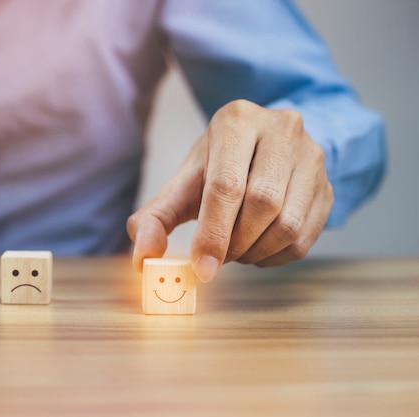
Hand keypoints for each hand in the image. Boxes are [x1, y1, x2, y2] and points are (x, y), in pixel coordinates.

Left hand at [127, 99, 333, 280]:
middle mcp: (281, 129)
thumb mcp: (182, 183)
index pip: (227, 184)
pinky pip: (306, 237)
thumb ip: (155, 218)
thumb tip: (144, 258)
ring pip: (288, 223)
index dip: (213, 233)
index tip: (202, 267)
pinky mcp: (329, 185)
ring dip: (256, 252)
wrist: (261, 150)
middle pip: (263, 204)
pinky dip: (276, 257)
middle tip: (218, 256)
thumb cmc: (217, 168)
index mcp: (237, 121)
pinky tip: (258, 249)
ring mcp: (312, 156)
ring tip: (236, 250)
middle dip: (235, 242)